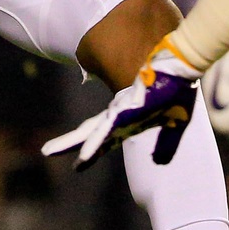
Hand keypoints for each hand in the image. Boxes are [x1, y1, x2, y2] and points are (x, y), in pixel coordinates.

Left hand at [42, 43, 200, 169]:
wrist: (182, 66)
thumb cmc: (178, 87)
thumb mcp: (176, 122)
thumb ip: (167, 143)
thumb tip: (160, 162)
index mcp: (129, 116)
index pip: (105, 135)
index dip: (92, 148)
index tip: (79, 163)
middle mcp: (120, 113)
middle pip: (89, 131)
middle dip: (68, 142)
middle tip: (46, 151)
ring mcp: (121, 111)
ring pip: (91, 132)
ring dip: (70, 143)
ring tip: (48, 152)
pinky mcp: (126, 110)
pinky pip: (107, 130)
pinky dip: (95, 143)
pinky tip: (83, 155)